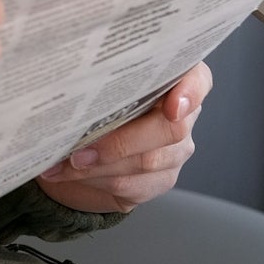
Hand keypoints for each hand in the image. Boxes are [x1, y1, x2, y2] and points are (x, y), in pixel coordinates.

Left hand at [37, 62, 211, 214]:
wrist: (82, 144)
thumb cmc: (92, 103)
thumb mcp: (95, 83)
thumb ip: (98, 78)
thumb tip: (72, 82)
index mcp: (174, 80)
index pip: (198, 79)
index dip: (190, 92)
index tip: (172, 106)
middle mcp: (182, 115)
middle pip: (170, 130)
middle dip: (120, 142)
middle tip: (80, 148)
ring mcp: (175, 150)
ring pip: (147, 162)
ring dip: (99, 165)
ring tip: (65, 161)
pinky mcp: (160, 180)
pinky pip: (133, 185)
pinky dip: (95, 180)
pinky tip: (68, 173)